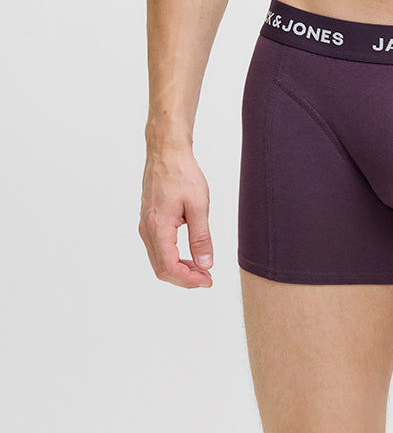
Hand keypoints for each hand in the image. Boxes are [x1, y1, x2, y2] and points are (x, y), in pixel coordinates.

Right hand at [139, 146, 213, 287]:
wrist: (167, 152)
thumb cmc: (182, 173)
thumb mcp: (198, 205)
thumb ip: (201, 237)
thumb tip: (205, 264)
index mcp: (158, 228)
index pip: (169, 267)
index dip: (188, 280)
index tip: (207, 280)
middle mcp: (147, 230)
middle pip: (161, 268)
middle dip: (184, 278)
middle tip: (206, 278)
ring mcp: (145, 225)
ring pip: (158, 260)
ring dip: (178, 269)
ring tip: (200, 268)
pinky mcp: (148, 220)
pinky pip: (157, 248)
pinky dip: (172, 257)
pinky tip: (188, 254)